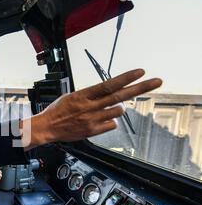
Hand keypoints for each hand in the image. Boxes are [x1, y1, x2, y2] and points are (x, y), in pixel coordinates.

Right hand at [21, 69, 161, 149]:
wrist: (46, 127)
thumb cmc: (58, 111)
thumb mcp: (72, 96)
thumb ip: (91, 94)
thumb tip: (108, 91)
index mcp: (83, 95)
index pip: (109, 84)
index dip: (126, 78)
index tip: (141, 72)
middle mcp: (90, 107)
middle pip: (120, 96)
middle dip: (141, 87)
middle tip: (157, 81)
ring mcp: (92, 120)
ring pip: (118, 111)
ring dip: (118, 108)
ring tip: (108, 107)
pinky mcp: (92, 131)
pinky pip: (111, 125)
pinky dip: (110, 122)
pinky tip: (101, 120)